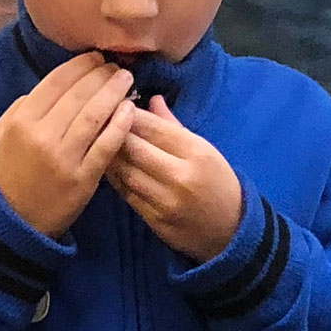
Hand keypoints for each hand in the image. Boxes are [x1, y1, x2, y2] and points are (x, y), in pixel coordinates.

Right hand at [0, 53, 137, 238]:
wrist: (13, 223)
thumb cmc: (5, 176)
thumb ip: (19, 108)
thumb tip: (47, 89)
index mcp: (23, 121)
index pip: (56, 82)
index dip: (79, 66)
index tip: (94, 58)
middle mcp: (44, 135)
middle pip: (79, 95)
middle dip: (100, 75)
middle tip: (115, 65)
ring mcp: (66, 158)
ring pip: (95, 116)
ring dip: (114, 93)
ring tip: (125, 80)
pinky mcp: (84, 179)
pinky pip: (106, 146)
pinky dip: (120, 125)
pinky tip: (130, 110)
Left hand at [107, 99, 243, 262]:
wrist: (231, 230)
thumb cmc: (218, 183)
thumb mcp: (204, 149)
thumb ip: (174, 126)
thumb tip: (151, 100)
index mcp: (196, 152)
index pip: (153, 127)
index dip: (129, 113)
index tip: (115, 104)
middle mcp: (180, 176)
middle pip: (134, 148)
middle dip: (114, 132)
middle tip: (100, 122)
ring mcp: (166, 202)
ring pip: (126, 172)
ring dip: (109, 155)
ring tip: (99, 142)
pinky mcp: (156, 221)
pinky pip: (127, 195)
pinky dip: (115, 178)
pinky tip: (108, 167)